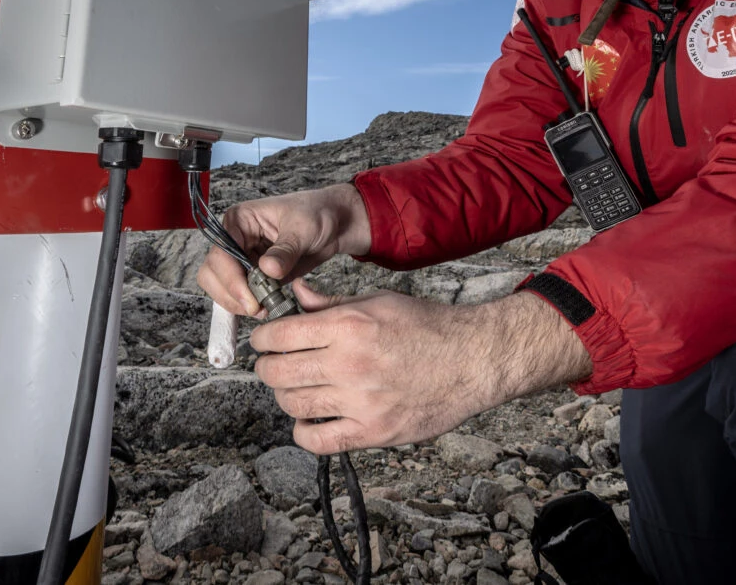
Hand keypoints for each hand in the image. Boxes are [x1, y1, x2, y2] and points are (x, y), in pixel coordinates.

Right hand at [197, 184, 372, 316]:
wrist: (335, 225)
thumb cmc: (317, 213)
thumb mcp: (304, 228)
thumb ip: (285, 250)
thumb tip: (267, 269)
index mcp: (239, 220)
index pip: (221, 252)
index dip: (230, 278)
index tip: (250, 299)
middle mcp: (235, 239)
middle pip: (212, 272)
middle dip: (231, 294)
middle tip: (256, 308)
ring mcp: (242, 259)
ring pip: (220, 287)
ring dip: (237, 303)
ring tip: (264, 308)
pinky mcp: (253, 276)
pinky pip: (239, 295)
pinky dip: (248, 305)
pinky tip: (266, 308)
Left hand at [251, 284, 592, 454]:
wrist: (473, 360)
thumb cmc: (428, 327)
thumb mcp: (378, 301)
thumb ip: (332, 303)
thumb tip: (295, 295)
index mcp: (348, 325)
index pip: (278, 335)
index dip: (261, 338)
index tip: (263, 341)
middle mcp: (349, 362)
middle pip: (276, 372)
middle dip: (266, 367)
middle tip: (273, 364)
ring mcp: (361, 401)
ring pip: (292, 404)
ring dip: (285, 395)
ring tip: (296, 387)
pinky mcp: (373, 431)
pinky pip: (317, 440)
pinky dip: (304, 431)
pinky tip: (311, 418)